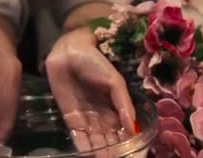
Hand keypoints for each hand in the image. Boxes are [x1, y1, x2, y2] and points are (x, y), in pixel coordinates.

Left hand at [46, 26, 137, 151]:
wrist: (69, 53)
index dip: (128, 144)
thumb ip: (124, 104)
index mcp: (115, 108)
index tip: (133, 154)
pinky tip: (90, 156)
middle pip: (110, 140)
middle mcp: (101, 117)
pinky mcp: (70, 118)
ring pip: (95, 141)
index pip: (123, 132)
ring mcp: (86, 118)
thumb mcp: (115, 81)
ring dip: (100, 152)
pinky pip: (78, 137)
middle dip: (114, 151)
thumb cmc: (94, 62)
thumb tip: (133, 128)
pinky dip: (84, 148)